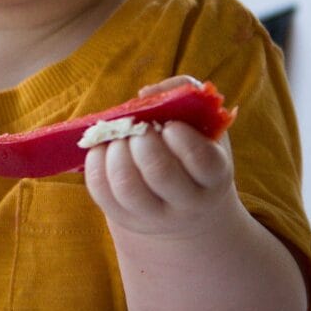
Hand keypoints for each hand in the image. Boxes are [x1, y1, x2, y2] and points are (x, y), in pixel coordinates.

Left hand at [83, 76, 238, 239]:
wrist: (187, 205)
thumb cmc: (193, 150)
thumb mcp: (203, 124)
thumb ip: (184, 94)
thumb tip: (147, 92)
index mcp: (214, 177)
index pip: (202, 161)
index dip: (181, 137)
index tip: (170, 125)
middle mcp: (188, 203)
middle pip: (159, 172)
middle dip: (143, 140)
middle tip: (140, 129)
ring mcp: (155, 215)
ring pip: (127, 186)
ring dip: (116, 151)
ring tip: (120, 138)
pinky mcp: (125, 217)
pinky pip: (101, 191)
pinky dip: (95, 162)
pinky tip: (103, 148)